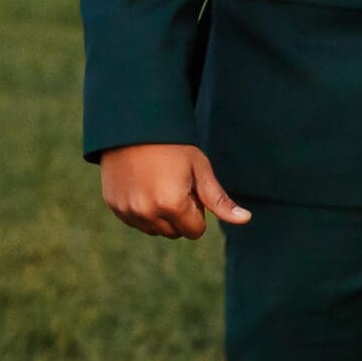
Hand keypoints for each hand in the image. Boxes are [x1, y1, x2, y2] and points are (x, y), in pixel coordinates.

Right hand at [100, 143, 249, 239]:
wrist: (134, 127)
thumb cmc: (173, 147)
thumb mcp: (200, 169)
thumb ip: (219, 200)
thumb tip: (246, 220)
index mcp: (172, 204)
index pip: (195, 231)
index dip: (198, 210)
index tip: (191, 188)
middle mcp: (148, 212)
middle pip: (175, 233)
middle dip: (180, 215)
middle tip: (176, 184)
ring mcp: (128, 211)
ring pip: (154, 230)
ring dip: (161, 216)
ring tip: (159, 183)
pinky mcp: (114, 207)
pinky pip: (136, 222)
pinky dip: (142, 211)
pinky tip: (142, 185)